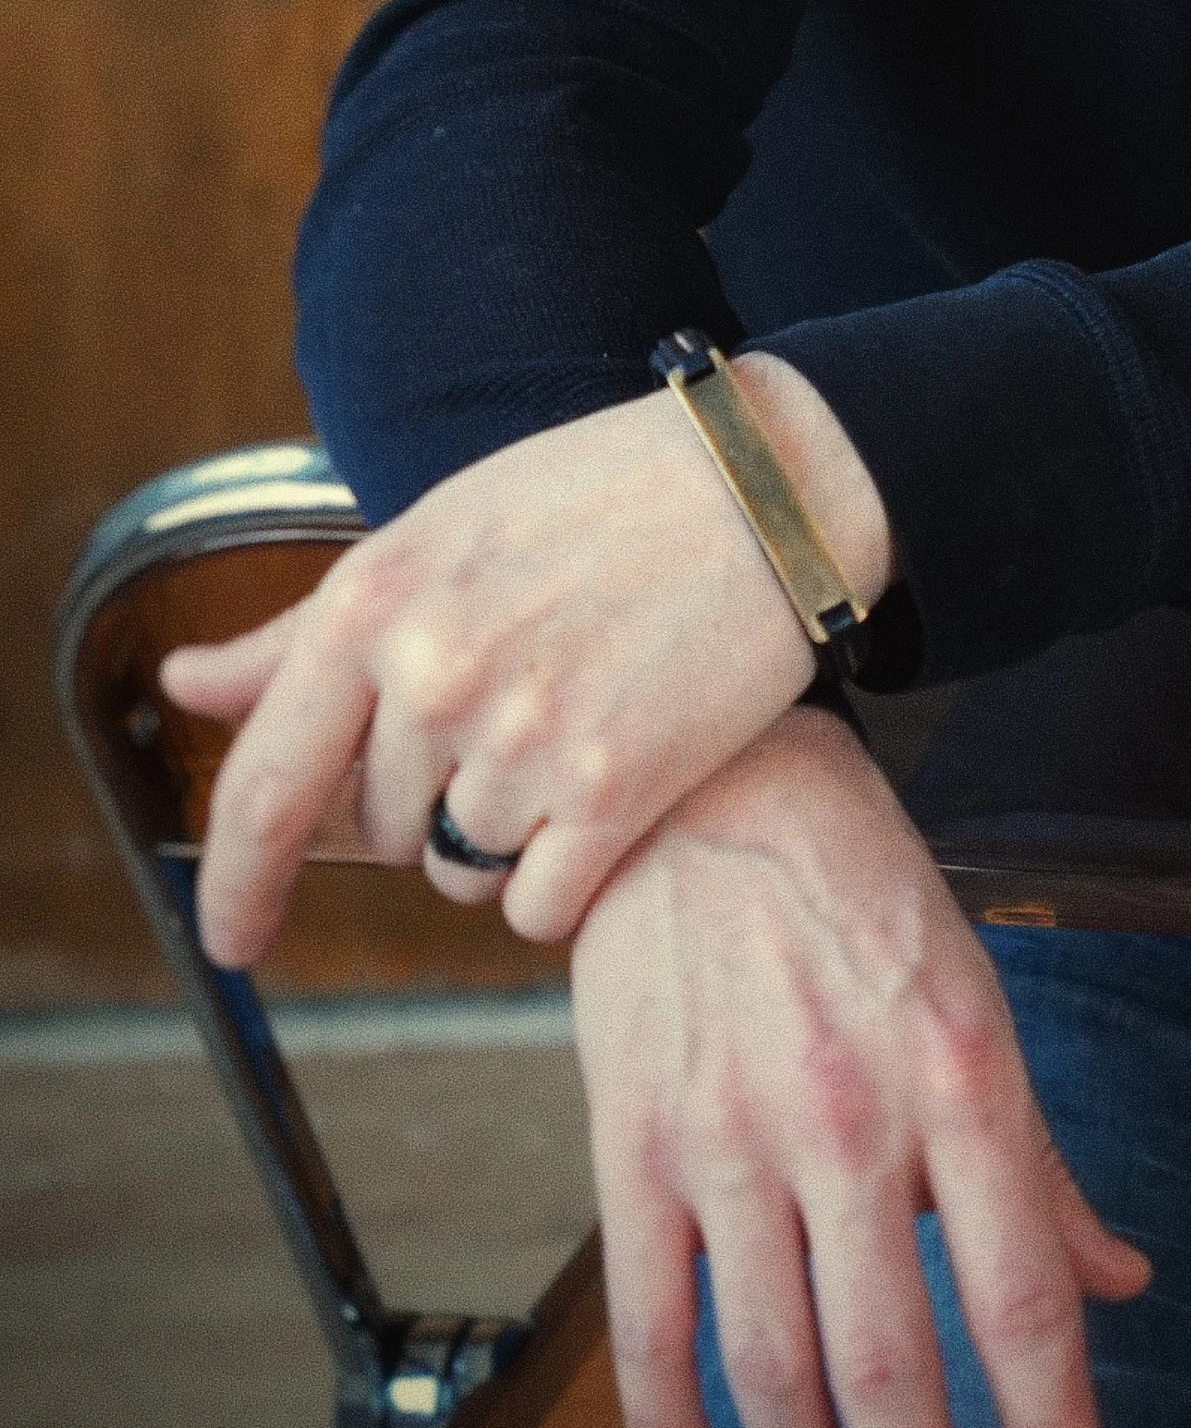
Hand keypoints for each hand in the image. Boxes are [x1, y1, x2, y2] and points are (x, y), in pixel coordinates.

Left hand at [160, 354, 889, 964]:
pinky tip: (612, 789)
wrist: (766, 486)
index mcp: (371, 603)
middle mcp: (433, 675)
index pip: (266, 786)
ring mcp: (523, 736)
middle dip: (437, 796)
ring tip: (579, 726)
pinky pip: (539, 906)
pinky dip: (566, 876)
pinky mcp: (615, 789)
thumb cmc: (596, 496)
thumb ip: (301, 631)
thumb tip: (187, 686)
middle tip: (523, 707)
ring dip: (507, 832)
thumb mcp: (431, 535)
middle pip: (387, 830)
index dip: (237, 883)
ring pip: (465, 870)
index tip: (232, 942)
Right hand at [574, 706, 1151, 1427]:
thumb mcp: (979, 996)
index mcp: (959, 1080)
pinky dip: (668, 1427)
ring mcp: (732, 1138)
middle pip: (891, 1368)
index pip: (1021, 1296)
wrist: (704, 779)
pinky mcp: (635, 1140)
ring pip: (772, 1368)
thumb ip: (1041, 1159)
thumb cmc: (857, 885)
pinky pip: (650, 1318)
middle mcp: (850, 1122)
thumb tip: (1122, 1278)